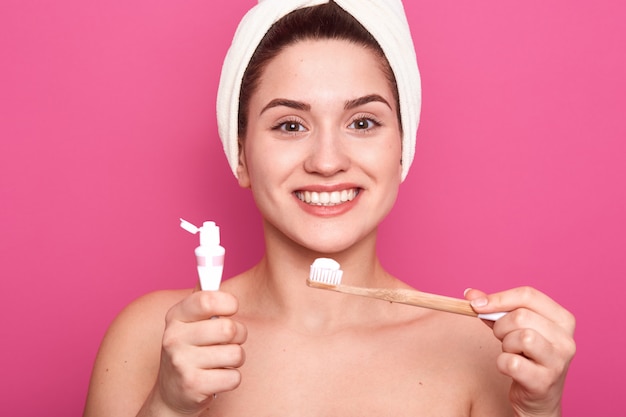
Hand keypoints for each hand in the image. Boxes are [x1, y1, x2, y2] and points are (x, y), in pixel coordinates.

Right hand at [150, 290, 246, 415]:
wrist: (172, 394)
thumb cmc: (189, 350)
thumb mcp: (189, 322)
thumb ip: (202, 296)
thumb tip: (212, 264)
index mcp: (175, 317)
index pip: (207, 299)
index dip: (228, 302)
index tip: (232, 308)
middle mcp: (174, 338)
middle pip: (228, 329)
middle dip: (239, 335)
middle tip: (230, 340)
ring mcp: (181, 363)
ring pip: (235, 354)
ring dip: (236, 358)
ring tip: (221, 360)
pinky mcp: (193, 386)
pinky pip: (233, 377)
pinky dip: (231, 378)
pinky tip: (217, 377)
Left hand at [465, 287, 575, 416]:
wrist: (538, 396)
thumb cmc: (525, 355)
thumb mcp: (513, 326)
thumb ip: (493, 308)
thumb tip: (470, 293)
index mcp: (562, 319)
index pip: (528, 295)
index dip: (498, 298)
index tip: (475, 304)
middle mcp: (566, 339)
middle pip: (521, 316)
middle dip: (500, 326)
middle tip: (501, 338)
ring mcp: (558, 362)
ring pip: (521, 337)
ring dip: (505, 344)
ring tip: (510, 352)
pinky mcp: (544, 382)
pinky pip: (511, 363)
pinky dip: (502, 363)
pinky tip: (509, 368)